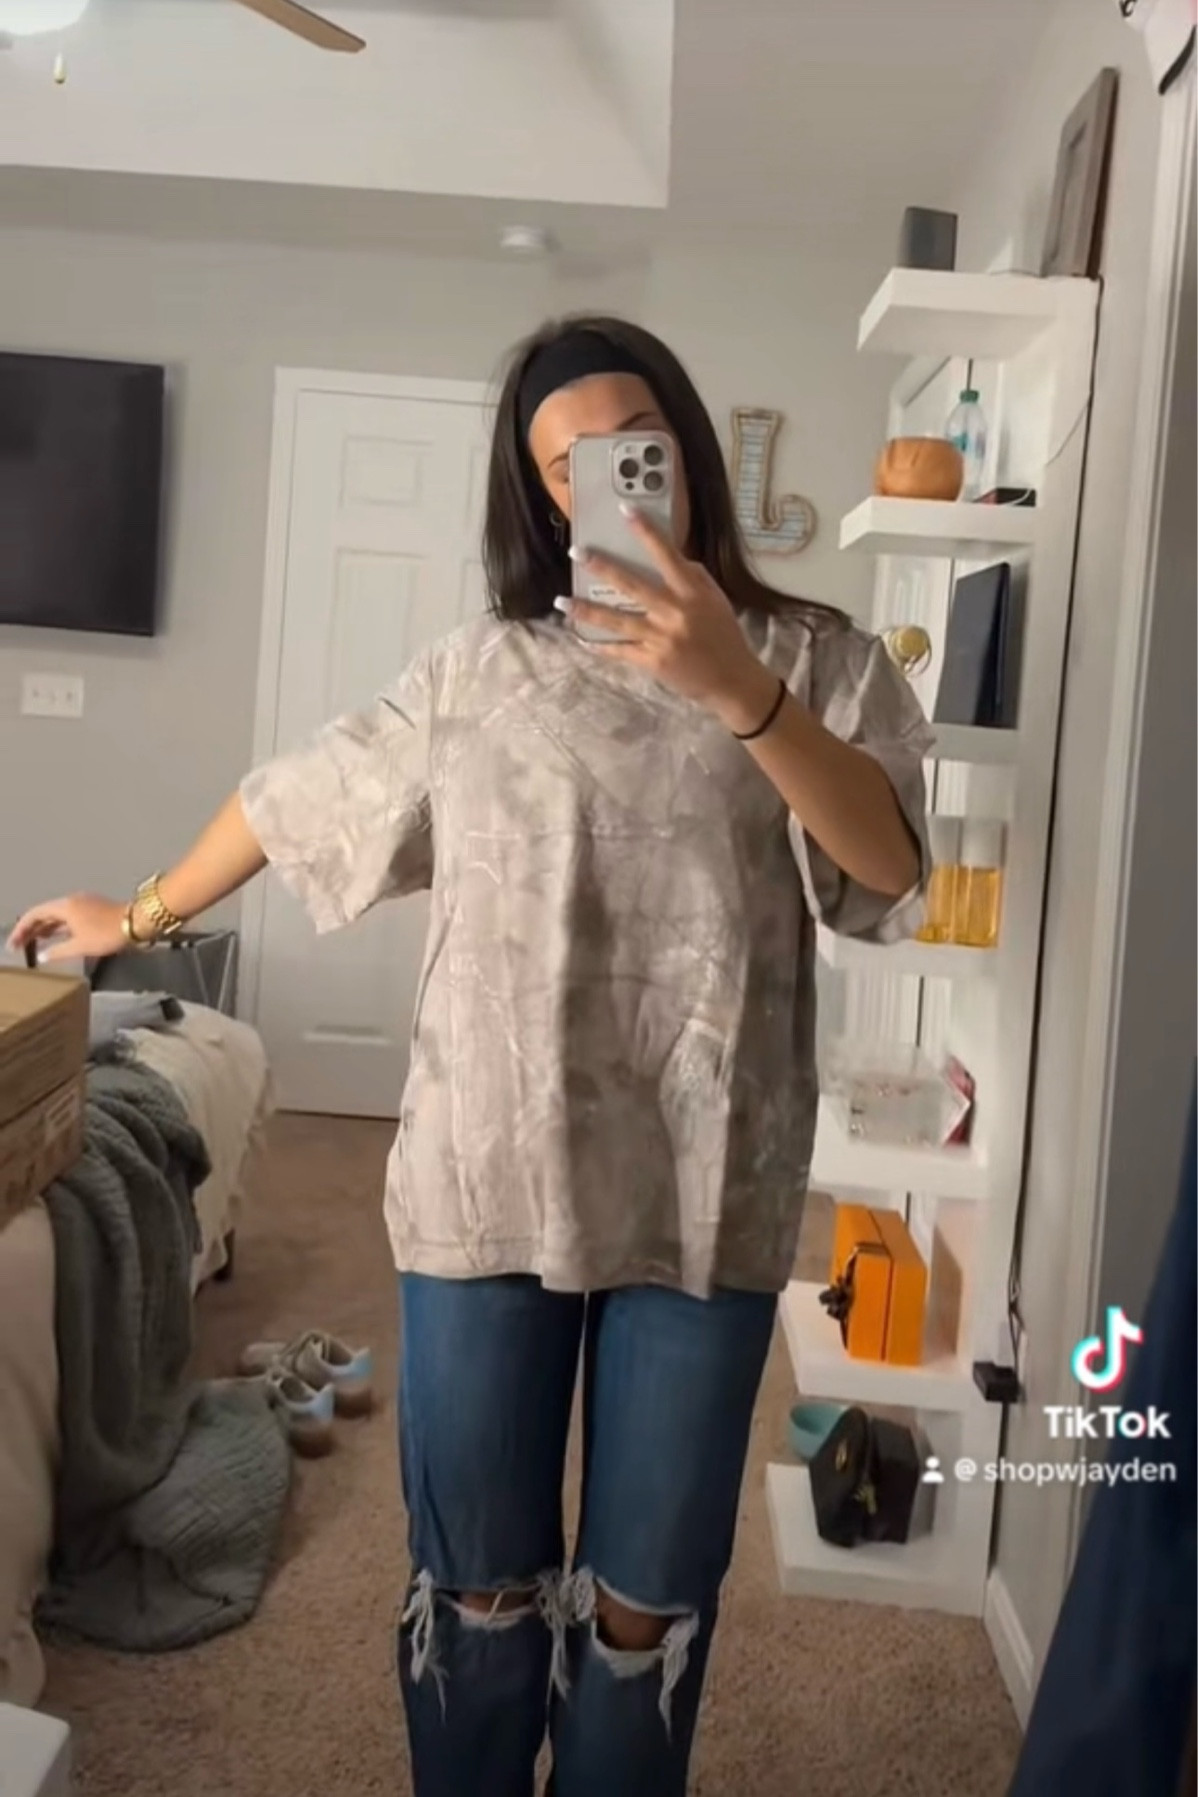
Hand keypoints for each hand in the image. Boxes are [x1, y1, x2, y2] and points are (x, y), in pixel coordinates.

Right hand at [7, 894, 126, 963]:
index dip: (22, 929)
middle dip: (31, 929)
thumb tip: (43, 956)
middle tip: (20, 946)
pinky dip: (58, 926)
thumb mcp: (80, 946)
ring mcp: (83, 902)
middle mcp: (71, 901)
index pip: (35, 914)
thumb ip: (59, 952)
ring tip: (34, 943)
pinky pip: (68, 916)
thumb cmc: (107, 934)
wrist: (136, 922)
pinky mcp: (92, 908)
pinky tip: (56, 937)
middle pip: (44, 913)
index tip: (14, 944)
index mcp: (65, 906)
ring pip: (57, 915)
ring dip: (45, 928)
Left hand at [565, 508, 781, 732]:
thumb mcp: (716, 601)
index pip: (667, 555)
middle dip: (601, 567)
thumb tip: (674, 558)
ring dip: (586, 610)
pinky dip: (601, 646)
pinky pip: (621, 651)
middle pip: (631, 585)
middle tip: (575, 553)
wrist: (732, 681)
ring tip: (561, 601)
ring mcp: (660, 639)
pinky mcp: (652, 662)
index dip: (646, 532)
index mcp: (692, 593)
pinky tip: (582, 640)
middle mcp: (674, 613)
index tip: (625, 510)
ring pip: (616, 621)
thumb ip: (695, 578)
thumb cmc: (725, 636)